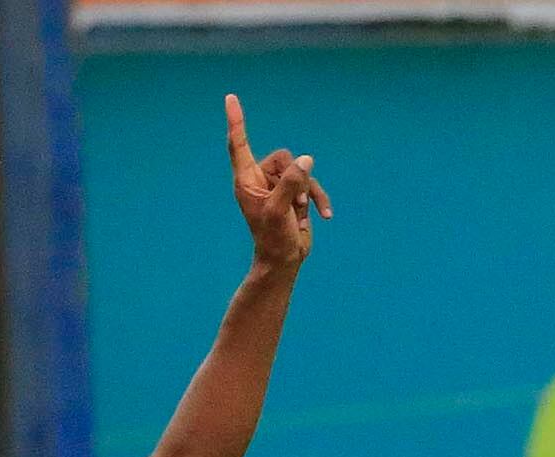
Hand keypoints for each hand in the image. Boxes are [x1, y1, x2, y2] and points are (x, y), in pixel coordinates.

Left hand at [226, 93, 329, 270]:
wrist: (284, 259)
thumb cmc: (273, 238)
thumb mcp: (279, 210)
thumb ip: (291, 184)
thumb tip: (306, 160)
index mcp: (246, 181)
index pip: (239, 145)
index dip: (236, 122)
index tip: (230, 98)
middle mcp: (259, 179)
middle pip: (284, 157)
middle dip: (295, 178)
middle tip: (291, 204)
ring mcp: (278, 186)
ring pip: (301, 170)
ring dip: (306, 192)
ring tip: (299, 212)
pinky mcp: (293, 193)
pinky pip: (310, 183)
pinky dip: (318, 198)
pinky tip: (324, 216)